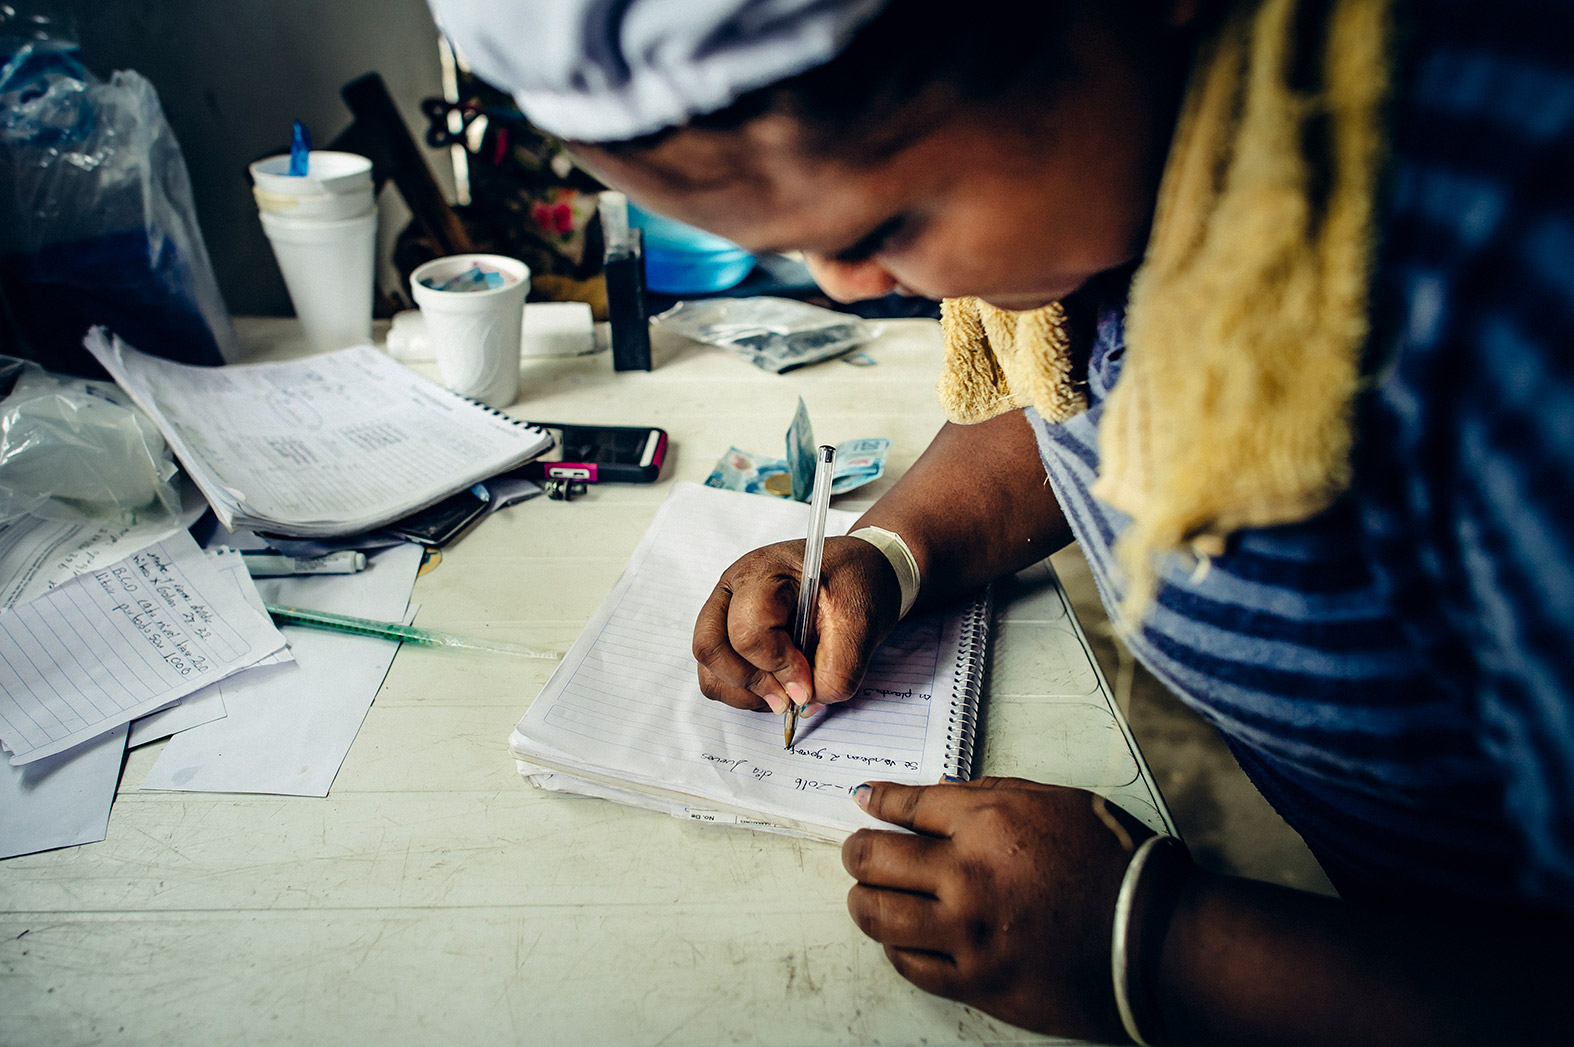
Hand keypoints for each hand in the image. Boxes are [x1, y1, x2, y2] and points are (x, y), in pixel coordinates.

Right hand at [692, 535, 902, 713]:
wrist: (861, 569)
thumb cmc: (858, 583)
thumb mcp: (861, 624)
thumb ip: (836, 671)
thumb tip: (804, 703)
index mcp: (764, 572)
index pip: (749, 631)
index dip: (778, 667)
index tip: (807, 684)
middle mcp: (734, 587)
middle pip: (710, 646)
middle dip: (750, 682)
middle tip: (788, 698)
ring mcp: (725, 609)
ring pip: (708, 666)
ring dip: (744, 691)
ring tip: (784, 694)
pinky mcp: (728, 631)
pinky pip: (716, 673)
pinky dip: (741, 691)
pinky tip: (775, 687)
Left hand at [842, 777, 1146, 1040]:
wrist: (1155, 939)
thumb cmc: (1116, 866)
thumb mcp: (1056, 803)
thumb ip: (989, 797)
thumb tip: (936, 797)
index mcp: (989, 823)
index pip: (907, 805)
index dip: (878, 801)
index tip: (866, 801)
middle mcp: (968, 876)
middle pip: (874, 859)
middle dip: (858, 851)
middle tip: (860, 851)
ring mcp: (968, 934)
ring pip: (877, 915)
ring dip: (865, 899)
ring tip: (872, 894)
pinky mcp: (976, 981)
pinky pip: (910, 964)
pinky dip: (897, 945)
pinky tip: (905, 936)